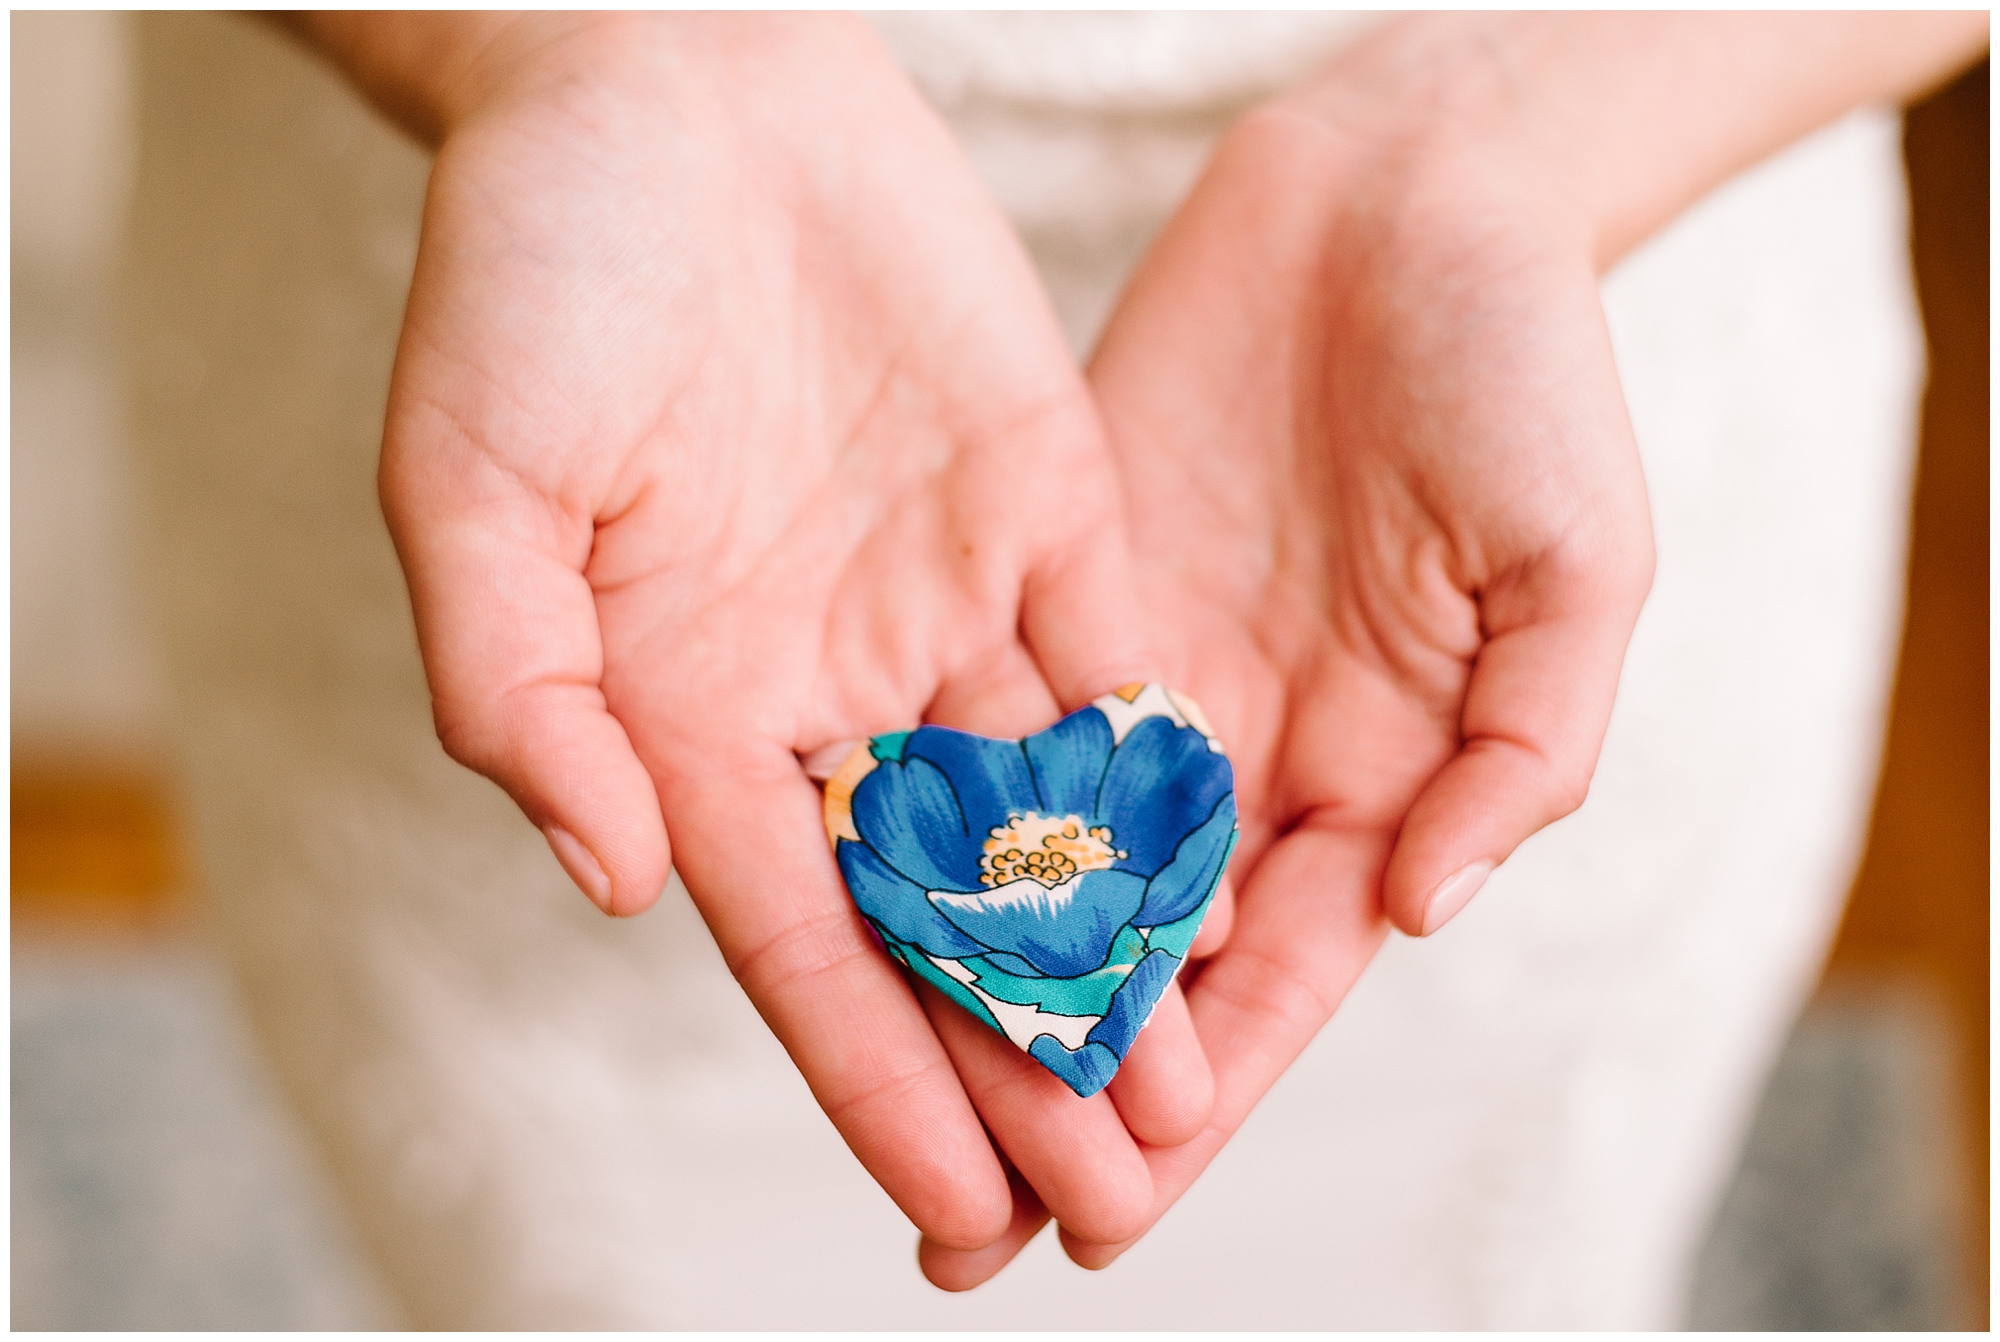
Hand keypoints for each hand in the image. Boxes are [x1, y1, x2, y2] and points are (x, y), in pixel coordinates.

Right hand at [345, 13, 1210, 1262]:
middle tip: (1105, 1205)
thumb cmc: (538, 272)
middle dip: (1010, 1061)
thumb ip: (523, 691)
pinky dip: (1173, 778)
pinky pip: (1123, 668)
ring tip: (1184, 1096)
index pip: (795, 935)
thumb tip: (615, 879)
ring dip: (1110, 959)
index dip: (870, 1073)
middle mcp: (830, 685)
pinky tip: (1235, 887)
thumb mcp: (474, 483)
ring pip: (1048, 822)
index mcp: (691, 706)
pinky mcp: (1047, 508)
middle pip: (937, 914)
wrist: (675, 77)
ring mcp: (945, 603)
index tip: (947, 1204)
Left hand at [922, 7, 1986, 1278]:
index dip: (1197, 1098)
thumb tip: (1423, 911)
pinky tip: (858, 901)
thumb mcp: (1575, 565)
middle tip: (968, 1230)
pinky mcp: (1063, 588)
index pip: (1271, 981)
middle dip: (1058, 1093)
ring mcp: (1144, 678)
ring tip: (892, 1112)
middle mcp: (1246, 755)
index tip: (1117, 1210)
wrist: (1403, 199)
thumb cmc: (1523, 373)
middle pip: (1138, 961)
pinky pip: (988, 722)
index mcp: (1374, 779)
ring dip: (974, 990)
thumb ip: (1520, 745)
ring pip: (1044, 868)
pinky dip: (935, 819)